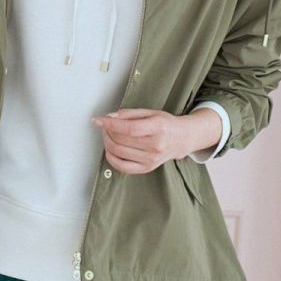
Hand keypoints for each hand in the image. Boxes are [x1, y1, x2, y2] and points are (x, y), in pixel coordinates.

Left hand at [90, 106, 222, 171]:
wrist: (180, 139)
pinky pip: (122, 167)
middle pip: (122, 140)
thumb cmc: (165, 124)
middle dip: (107, 131)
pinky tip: (110, 149)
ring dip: (107, 142)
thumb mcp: (150, 112)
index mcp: (158, 128)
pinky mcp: (147, 168)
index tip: (99, 120)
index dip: (111, 124)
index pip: (129, 128)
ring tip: (108, 135)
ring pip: (119, 152)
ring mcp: (151, 159)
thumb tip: (110, 117)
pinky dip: (111, 158)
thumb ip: (129, 114)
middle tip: (105, 125)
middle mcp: (155, 146)